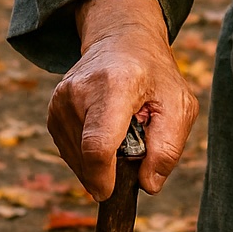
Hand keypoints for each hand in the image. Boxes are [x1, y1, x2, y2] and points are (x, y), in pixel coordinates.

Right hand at [47, 0, 198, 201]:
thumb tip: (148, 184)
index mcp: (116, 85)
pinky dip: (88, 154)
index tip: (111, 191)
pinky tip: (105, 134)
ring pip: (75, 158)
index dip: (103, 177)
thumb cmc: (154, 74)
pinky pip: (69, 151)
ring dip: (100, 161)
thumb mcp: (180, 104)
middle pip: (85, 156)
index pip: (97, 145)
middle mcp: (80, 90)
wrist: (122, 40)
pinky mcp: (52, 110)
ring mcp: (61, 100)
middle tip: (133, 144)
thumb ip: (169, 147)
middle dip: (110, 168)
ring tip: (120, 132)